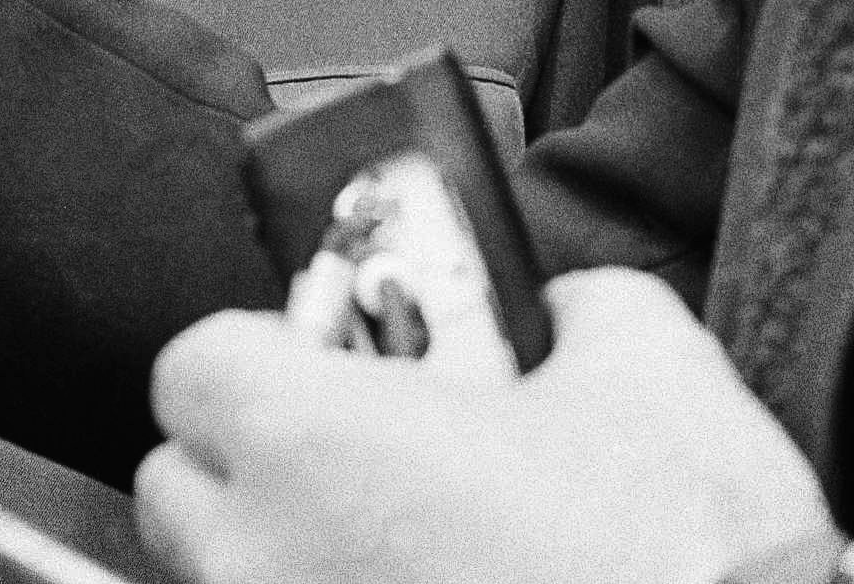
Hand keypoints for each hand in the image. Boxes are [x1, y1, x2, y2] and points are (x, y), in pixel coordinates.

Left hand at [138, 269, 835, 583]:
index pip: (191, 366)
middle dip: (253, 466)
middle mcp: (262, 556)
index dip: (260, 353)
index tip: (324, 362)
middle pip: (184, 487)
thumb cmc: (679, 563)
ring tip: (401, 546)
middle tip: (356, 460)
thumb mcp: (656, 376)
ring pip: (232, 579)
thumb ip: (582, 308)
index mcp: (303, 440)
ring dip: (290, 551)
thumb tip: (566, 310)